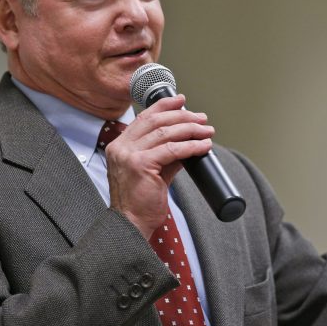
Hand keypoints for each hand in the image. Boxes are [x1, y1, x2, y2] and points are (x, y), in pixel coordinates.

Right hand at [106, 95, 213, 238]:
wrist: (130, 225)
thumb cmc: (139, 202)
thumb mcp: (152, 171)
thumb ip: (166, 155)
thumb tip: (187, 142)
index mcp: (119, 146)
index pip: (144, 118)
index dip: (164, 106)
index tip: (181, 100)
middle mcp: (121, 147)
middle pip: (156, 121)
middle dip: (182, 116)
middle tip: (201, 119)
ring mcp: (129, 155)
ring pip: (165, 133)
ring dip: (190, 129)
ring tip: (206, 131)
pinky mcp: (141, 165)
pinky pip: (172, 150)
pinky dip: (191, 146)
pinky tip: (203, 146)